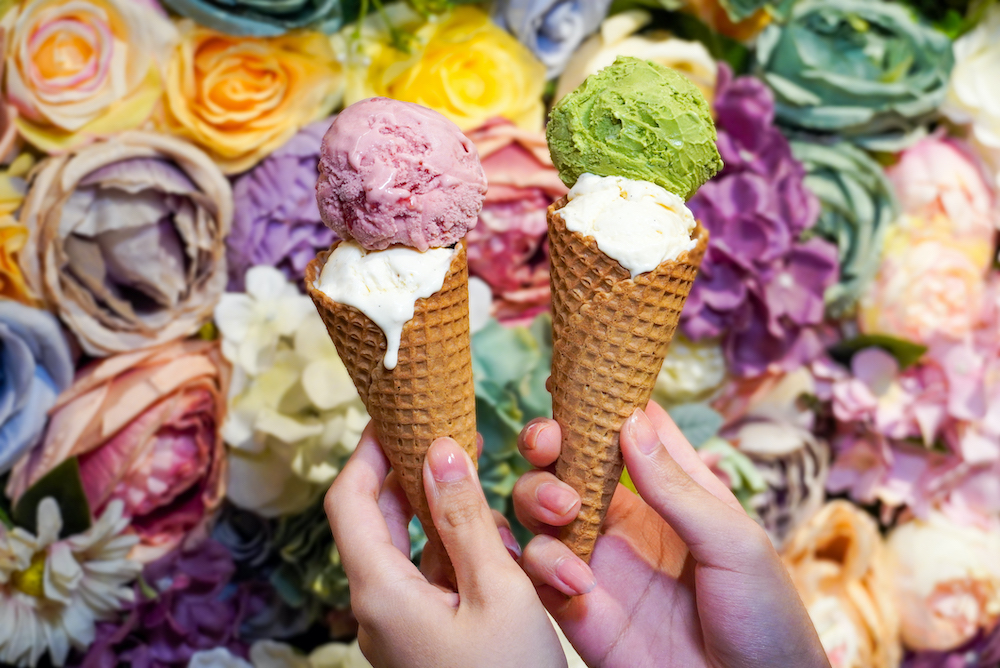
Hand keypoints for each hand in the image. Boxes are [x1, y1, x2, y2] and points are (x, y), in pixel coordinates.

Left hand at [326, 422, 567, 667]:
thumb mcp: (498, 591)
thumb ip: (467, 519)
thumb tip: (441, 450)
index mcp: (381, 593)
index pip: (349, 501)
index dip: (366, 451)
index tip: (394, 415)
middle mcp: (379, 609)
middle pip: (378, 521)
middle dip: (412, 474)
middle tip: (449, 435)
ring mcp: (400, 627)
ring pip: (410, 550)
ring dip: (441, 514)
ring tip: (482, 484)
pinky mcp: (425, 639)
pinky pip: (431, 580)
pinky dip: (456, 552)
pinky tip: (496, 542)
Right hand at [513, 402, 829, 667]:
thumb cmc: (767, 621)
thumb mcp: (734, 542)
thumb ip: (676, 486)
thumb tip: (629, 421)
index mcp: (672, 494)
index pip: (624, 433)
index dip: (597, 404)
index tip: (572, 380)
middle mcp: (627, 520)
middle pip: (568, 463)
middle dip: (548, 444)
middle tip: (549, 443)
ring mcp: (599, 562)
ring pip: (539, 509)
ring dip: (538, 497)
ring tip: (566, 511)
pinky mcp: (577, 608)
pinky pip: (536, 571)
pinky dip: (542, 564)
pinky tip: (577, 582)